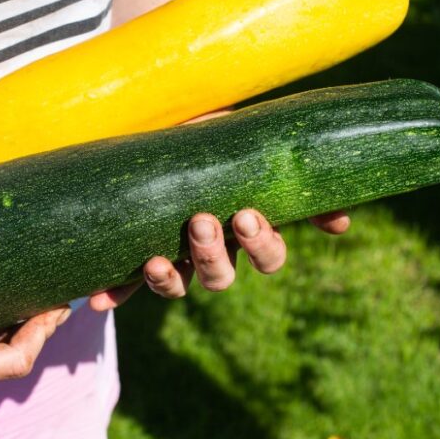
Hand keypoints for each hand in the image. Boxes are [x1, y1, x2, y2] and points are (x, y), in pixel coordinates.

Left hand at [87, 107, 350, 310]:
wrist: (161, 140)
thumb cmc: (214, 144)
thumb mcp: (249, 151)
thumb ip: (288, 176)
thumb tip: (342, 221)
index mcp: (246, 232)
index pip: (268, 257)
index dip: (262, 246)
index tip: (248, 216)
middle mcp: (213, 254)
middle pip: (222, 277)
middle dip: (212, 253)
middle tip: (201, 221)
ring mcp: (176, 260)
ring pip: (180, 288)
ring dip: (169, 279)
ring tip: (157, 259)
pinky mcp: (136, 260)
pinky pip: (127, 285)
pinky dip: (115, 293)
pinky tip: (98, 299)